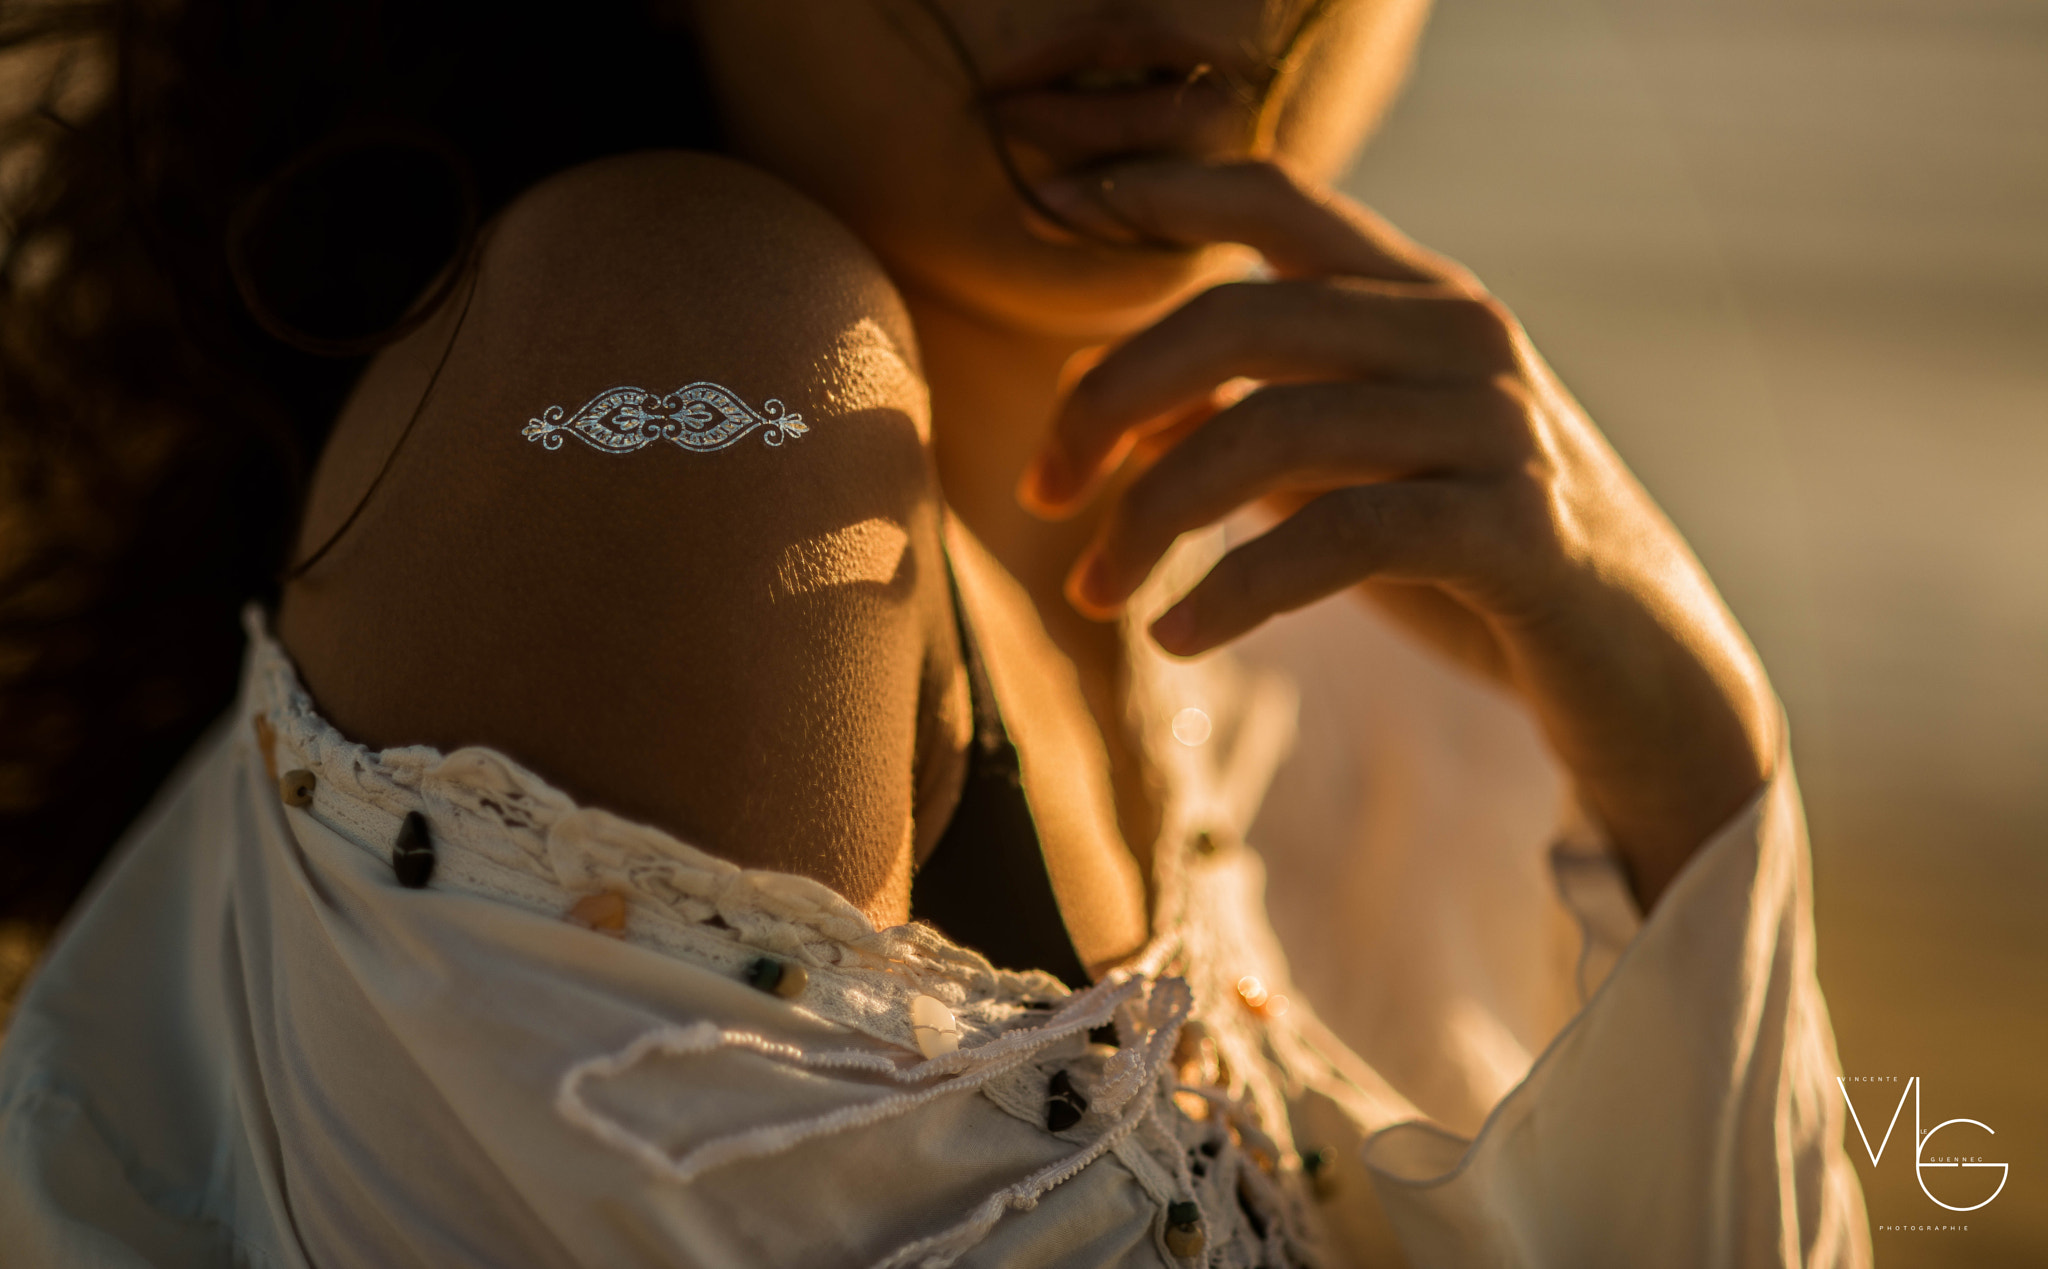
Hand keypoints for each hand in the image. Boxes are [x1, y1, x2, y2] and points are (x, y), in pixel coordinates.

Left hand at [1018, 159, 1777, 909]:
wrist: (1644, 675)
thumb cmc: (1477, 564)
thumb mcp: (1354, 476)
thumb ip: (1256, 424)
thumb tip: (1112, 413)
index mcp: (1421, 298)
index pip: (1278, 197)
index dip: (1158, 189)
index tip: (1050, 203)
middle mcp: (1461, 334)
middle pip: (1237, 320)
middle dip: (1109, 404)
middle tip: (1040, 494)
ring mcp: (1498, 425)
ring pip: (1269, 431)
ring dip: (1150, 519)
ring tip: (1093, 596)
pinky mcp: (1518, 530)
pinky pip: (1336, 539)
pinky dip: (1234, 590)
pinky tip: (1175, 638)